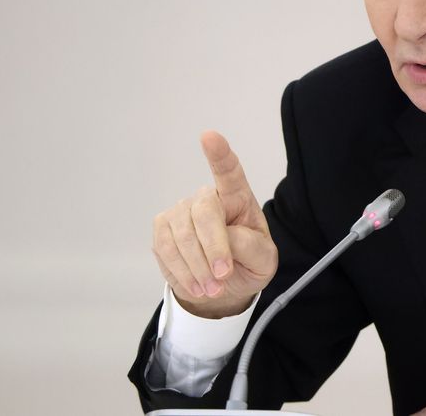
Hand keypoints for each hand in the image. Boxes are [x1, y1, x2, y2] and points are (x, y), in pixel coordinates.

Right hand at [152, 130, 277, 317]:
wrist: (221, 285)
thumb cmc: (247, 262)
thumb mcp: (263, 259)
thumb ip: (250, 246)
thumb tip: (225, 239)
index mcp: (238, 197)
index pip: (229, 172)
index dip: (219, 154)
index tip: (208, 137)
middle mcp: (207, 198)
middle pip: (204, 211)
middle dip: (213, 246)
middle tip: (223, 276)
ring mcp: (181, 211)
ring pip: (181, 234)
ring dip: (197, 267)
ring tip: (213, 289)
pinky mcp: (162, 229)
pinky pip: (165, 249)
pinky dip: (182, 272)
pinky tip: (196, 284)